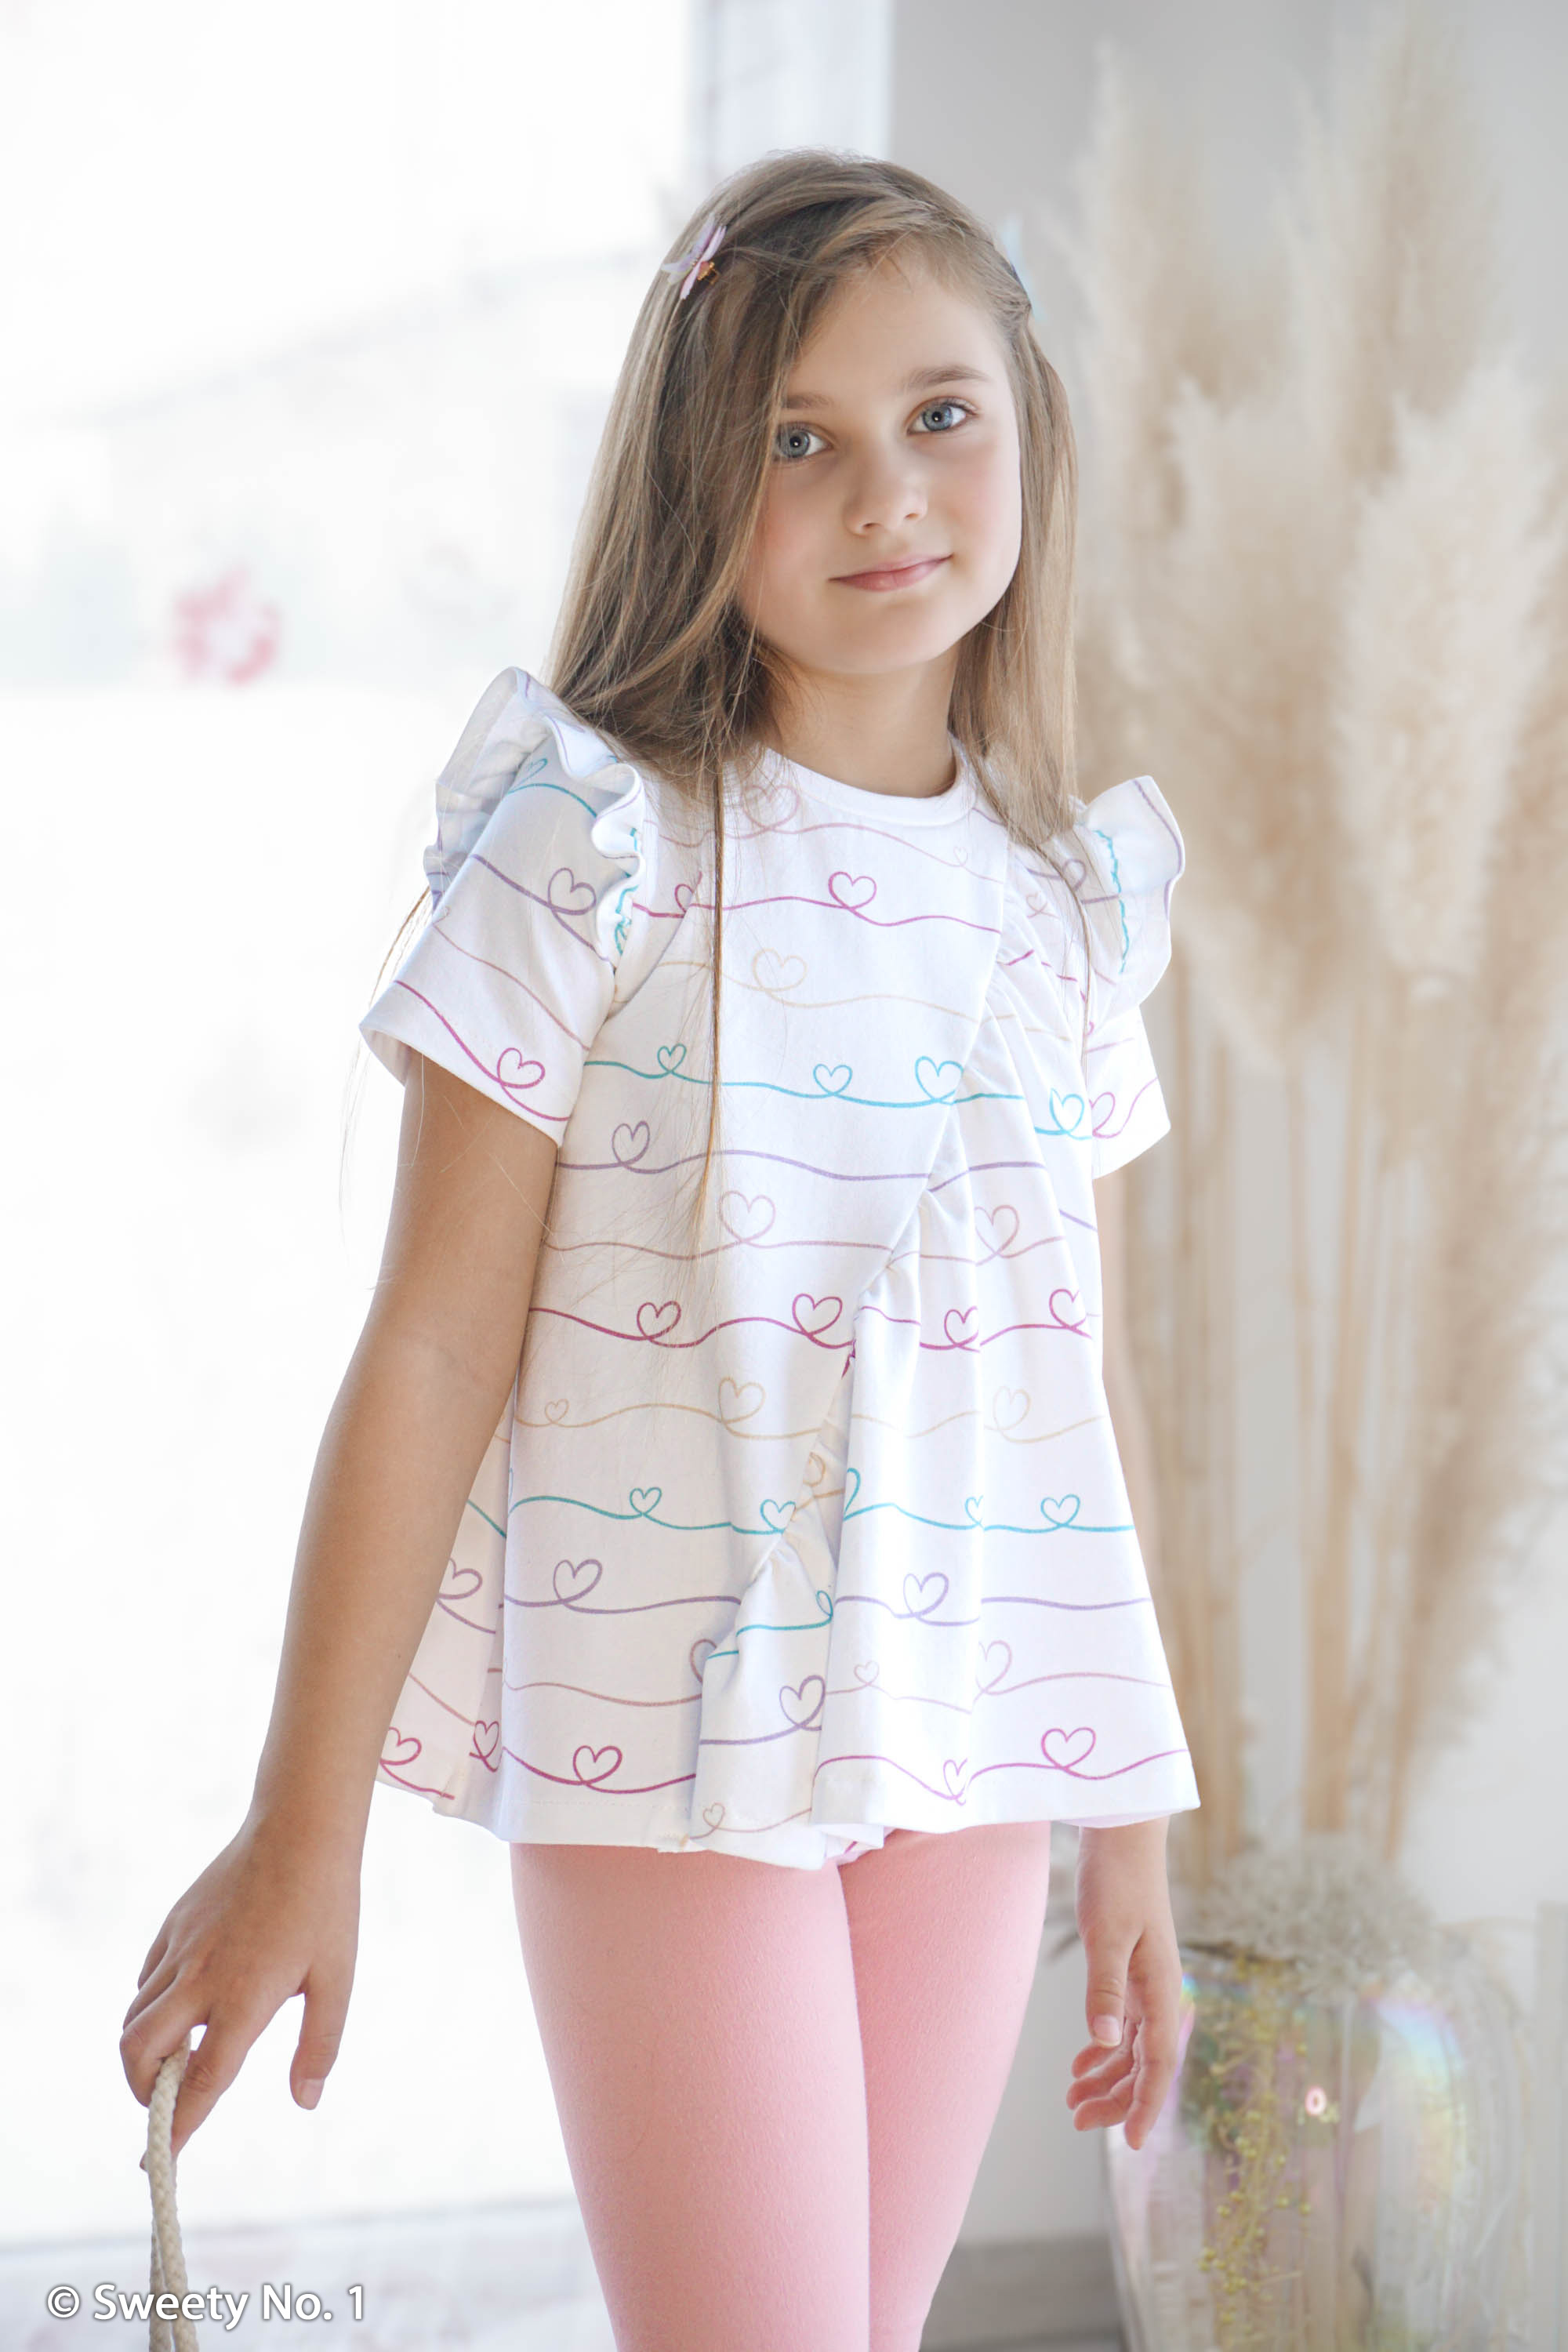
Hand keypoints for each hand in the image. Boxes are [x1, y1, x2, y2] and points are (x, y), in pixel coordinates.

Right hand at [120, 1811, 360, 2162]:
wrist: (300, 1827)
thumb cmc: (326, 1905)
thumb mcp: (338, 1978)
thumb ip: (320, 2044)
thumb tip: (304, 2101)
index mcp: (243, 1999)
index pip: (199, 2082)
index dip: (179, 2127)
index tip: (161, 2160)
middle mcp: (200, 1978)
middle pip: (138, 2053)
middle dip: (142, 2093)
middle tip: (167, 2102)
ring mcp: (181, 1949)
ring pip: (135, 2017)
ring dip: (142, 2052)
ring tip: (178, 2058)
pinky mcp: (173, 1924)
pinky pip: (145, 1980)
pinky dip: (150, 2007)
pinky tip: (182, 2007)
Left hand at [1064, 1818, 1182, 2151]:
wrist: (1122, 1836)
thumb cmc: (1116, 1880)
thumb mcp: (1106, 1934)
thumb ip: (1105, 1989)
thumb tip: (1105, 2042)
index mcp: (1162, 1989)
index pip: (1159, 2064)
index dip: (1145, 2105)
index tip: (1127, 2143)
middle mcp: (1160, 1992)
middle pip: (1145, 2064)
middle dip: (1116, 2099)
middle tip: (1077, 2122)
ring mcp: (1147, 1983)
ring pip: (1132, 2049)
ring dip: (1106, 2077)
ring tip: (1073, 2101)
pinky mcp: (1131, 1971)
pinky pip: (1123, 2025)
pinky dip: (1104, 2048)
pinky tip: (1082, 2062)